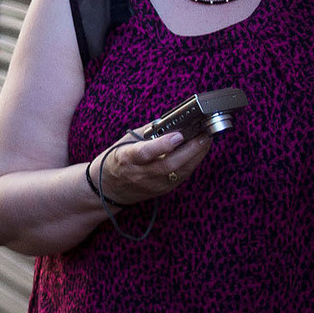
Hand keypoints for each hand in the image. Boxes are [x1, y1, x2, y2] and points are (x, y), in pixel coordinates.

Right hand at [92, 131, 211, 205]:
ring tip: (205, 141)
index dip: (163, 145)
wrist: (108, 188)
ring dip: (196, 155)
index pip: (145, 153)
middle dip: (190, 149)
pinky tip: (198, 152)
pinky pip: (181, 176)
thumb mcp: (126, 142)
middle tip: (204, 135)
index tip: (178, 135)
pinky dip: (192, 163)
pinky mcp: (161, 190)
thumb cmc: (118, 159)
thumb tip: (175, 122)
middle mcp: (139, 174)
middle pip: (169, 164)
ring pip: (180, 172)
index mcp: (126, 158)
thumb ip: (150, 132)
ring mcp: (152, 184)